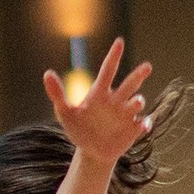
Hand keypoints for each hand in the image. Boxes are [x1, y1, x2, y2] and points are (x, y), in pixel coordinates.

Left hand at [42, 37, 154, 167]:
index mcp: (100, 93)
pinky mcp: (133, 129)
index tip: (119, 41)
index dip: (113, 56)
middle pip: (129, 84)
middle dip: (138, 75)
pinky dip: (145, 123)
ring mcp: (126, 114)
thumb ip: (57, 94)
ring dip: (138, 101)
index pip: (108, 71)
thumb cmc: (78, 129)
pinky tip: (144, 126)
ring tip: (136, 102)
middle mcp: (116, 100)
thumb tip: (47, 73)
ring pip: (136, 103)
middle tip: (147, 66)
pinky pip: (142, 123)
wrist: (91, 152)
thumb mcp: (65, 113)